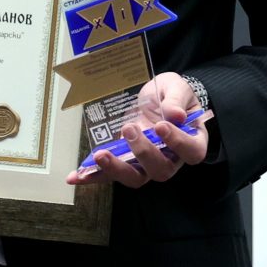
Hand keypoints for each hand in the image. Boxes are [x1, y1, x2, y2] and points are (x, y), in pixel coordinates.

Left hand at [66, 72, 211, 187]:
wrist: (156, 98)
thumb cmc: (171, 95)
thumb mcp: (177, 88)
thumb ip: (177, 99)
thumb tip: (175, 114)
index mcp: (191, 141)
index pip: (192, 152)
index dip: (177, 143)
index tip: (161, 126)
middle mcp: (171, 159)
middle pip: (161, 170)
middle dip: (143, 152)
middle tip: (129, 129)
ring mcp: (147, 165)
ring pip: (136, 178)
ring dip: (116, 168)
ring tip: (100, 155)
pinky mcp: (126, 163)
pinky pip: (110, 175)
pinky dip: (92, 177)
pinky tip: (74, 176)